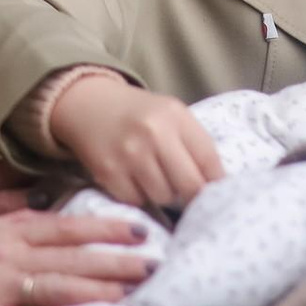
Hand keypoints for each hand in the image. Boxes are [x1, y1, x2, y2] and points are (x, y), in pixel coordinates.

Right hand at [0, 208, 154, 305]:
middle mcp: (5, 254)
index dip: (102, 228)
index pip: (63, 226)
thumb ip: (9, 219)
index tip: (137, 228)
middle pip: (68, 256)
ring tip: (127, 297)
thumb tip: (46, 208)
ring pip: (52, 287)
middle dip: (113, 259)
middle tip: (152, 262)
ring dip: (92, 292)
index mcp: (4, 231)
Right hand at [50, 79, 223, 210]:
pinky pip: (136, 200)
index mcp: (175, 115)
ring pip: (163, 196)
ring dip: (163, 194)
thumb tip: (218, 186)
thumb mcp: (171, 115)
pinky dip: (138, 195)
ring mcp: (129, 154)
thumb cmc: (139, 114)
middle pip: (190, 185)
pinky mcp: (107, 172)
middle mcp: (153, 133)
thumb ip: (195, 144)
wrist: (88, 104)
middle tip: (188, 196)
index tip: (216, 194)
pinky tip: (133, 179)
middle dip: (192, 196)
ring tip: (155, 178)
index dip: (216, 183)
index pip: (210, 160)